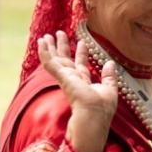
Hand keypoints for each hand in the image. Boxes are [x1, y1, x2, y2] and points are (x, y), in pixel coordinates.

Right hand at [37, 30, 116, 151]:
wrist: (92, 118)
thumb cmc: (101, 110)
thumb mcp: (110, 90)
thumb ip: (109, 76)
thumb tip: (110, 63)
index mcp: (84, 83)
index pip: (81, 65)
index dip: (81, 54)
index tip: (81, 42)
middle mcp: (73, 80)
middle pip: (65, 60)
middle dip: (63, 47)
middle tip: (59, 33)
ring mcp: (66, 79)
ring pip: (55, 59)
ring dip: (51, 47)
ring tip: (47, 35)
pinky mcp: (61, 77)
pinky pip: (50, 62)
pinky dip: (44, 52)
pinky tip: (41, 42)